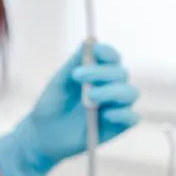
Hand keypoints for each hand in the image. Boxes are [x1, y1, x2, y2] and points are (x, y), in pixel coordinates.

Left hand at [0, 42, 139, 175]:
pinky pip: (132, 118)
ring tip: (90, 97)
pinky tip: (106, 114)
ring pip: (130, 93)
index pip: (112, 58)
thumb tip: (89, 40)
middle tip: (78, 76)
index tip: (96, 51)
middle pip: (121, 73)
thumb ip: (75, 62)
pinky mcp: (117, 126)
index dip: (108, 52)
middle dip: (101, 73)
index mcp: (98, 74)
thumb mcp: (59, 82)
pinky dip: (123, 114)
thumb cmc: (52, 105)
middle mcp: (111, 88)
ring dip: (112, 91)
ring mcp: (116, 107)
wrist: (43, 135)